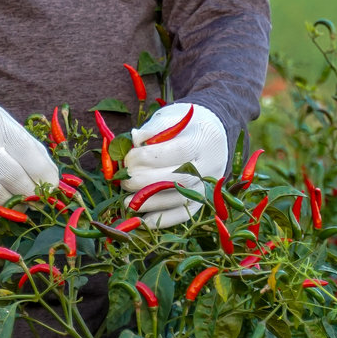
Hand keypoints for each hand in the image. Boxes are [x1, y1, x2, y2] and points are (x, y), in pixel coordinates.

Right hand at [0, 98, 61, 213]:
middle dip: (32, 193)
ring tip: (22, 204)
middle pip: (14, 177)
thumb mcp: (2, 123)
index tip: (53, 186)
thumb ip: (26, 146)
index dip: (46, 175)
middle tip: (39, 199)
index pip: (29, 153)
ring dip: (15, 204)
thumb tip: (51, 178)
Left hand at [120, 102, 227, 227]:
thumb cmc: (184, 126)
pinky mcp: (203, 201)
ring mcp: (208, 185)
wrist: (211, 137)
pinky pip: (185, 214)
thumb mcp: (171, 117)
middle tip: (125, 180)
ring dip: (151, 203)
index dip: (150, 157)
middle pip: (179, 178)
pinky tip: (143, 219)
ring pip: (181, 200)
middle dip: (146, 181)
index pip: (177, 151)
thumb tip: (135, 140)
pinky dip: (164, 220)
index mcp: (203, 139)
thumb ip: (154, 128)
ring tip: (127, 202)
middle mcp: (210, 165)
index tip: (128, 159)